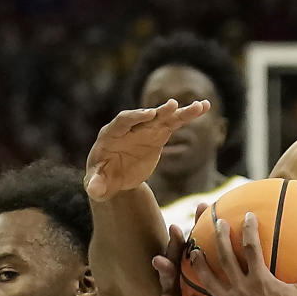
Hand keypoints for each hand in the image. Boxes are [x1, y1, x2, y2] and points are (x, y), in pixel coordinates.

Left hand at [85, 99, 210, 200]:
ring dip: (181, 111)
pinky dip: (188, 116)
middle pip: (146, 116)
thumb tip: (93, 189)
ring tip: (201, 106)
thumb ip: (96, 185)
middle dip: (159, 111)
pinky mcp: (158, 134)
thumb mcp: (98, 184)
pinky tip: (204, 107)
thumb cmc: (103, 179)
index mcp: (111, 135)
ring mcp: (145, 129)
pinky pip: (174, 124)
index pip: (123, 121)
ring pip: (164, 118)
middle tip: (173, 105)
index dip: (135, 117)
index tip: (149, 115)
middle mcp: (130, 128)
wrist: (115, 177)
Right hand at [153, 203, 208, 295]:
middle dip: (164, 267)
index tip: (176, 229)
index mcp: (178, 262)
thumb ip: (200, 228)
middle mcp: (172, 278)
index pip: (176, 249)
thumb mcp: (196, 250)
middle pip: (168, 272)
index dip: (175, 239)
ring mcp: (173, 295)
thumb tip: (203, 202)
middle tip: (158, 261)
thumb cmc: (193, 269)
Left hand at [186, 211, 296, 295]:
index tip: (247, 215)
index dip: (249, 229)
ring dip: (200, 265)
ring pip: (210, 281)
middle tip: (217, 223)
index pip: (252, 248)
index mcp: (261, 280)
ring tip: (192, 252)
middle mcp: (243, 289)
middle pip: (226, 259)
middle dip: (220, 238)